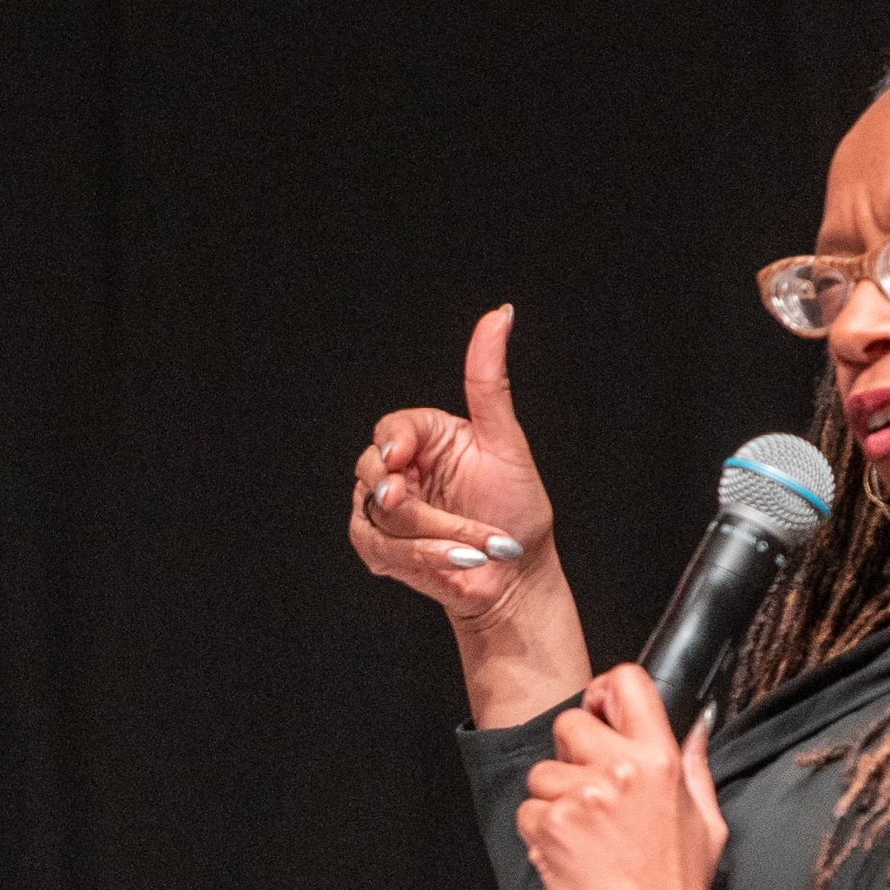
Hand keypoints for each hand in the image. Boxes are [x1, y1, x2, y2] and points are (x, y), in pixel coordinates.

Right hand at [352, 306, 586, 721]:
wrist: (517, 575)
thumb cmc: (517, 510)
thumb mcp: (505, 441)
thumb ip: (489, 380)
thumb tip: (500, 314)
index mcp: (426, 439)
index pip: (390, 428)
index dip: (391, 442)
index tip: (400, 457)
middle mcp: (401, 471)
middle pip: (372, 470)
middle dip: (408, 498)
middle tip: (420, 505)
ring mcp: (386, 512)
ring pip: (377, 513)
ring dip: (430, 533)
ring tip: (474, 548)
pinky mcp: (380, 550)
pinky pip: (380, 548)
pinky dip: (422, 557)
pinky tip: (457, 561)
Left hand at [514, 667, 729, 889]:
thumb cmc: (679, 889)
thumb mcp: (705, 819)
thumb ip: (692, 765)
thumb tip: (693, 727)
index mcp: (660, 760)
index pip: (625, 681)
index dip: (603, 693)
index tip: (599, 714)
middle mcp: (619, 770)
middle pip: (568, 724)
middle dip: (571, 754)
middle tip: (591, 794)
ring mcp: (581, 798)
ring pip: (541, 773)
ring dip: (554, 800)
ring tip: (586, 836)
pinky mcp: (551, 828)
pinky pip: (527, 811)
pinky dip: (540, 833)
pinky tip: (570, 855)